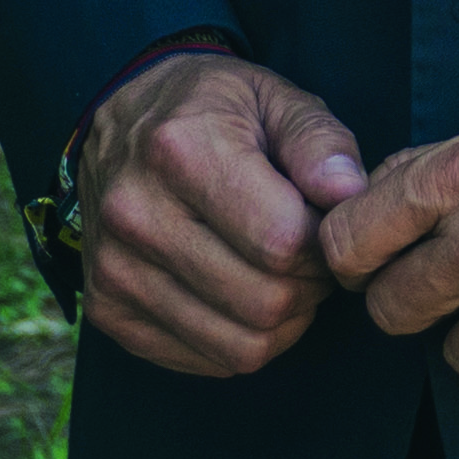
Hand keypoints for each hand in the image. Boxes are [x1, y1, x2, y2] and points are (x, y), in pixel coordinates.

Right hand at [73, 52, 372, 377]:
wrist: (119, 120)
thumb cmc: (212, 108)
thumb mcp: (275, 97)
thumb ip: (320, 143)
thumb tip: (351, 195)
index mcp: (180, 151)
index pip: (282, 242)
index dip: (325, 243)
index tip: (326, 222)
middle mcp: (136, 215)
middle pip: (264, 302)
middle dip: (310, 287)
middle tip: (311, 255)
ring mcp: (113, 270)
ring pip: (240, 347)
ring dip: (283, 322)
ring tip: (283, 275)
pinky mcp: (108, 311)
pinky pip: (206, 361)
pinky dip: (243, 340)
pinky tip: (245, 294)